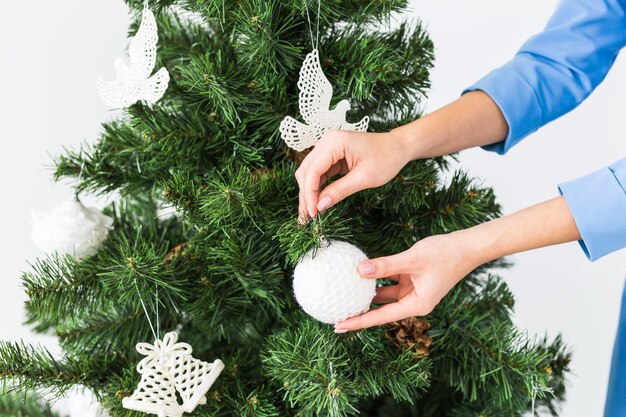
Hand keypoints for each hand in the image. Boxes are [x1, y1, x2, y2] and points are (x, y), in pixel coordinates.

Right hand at [295, 129, 410, 221]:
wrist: (398, 147)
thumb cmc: (386, 158)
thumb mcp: (364, 178)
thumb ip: (340, 191)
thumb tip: (320, 206)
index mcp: (334, 142)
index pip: (312, 170)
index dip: (309, 193)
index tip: (313, 213)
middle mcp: (326, 141)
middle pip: (306, 171)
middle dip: (305, 195)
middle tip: (307, 218)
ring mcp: (327, 147)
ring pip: (309, 173)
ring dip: (308, 193)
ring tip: (309, 214)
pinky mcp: (331, 155)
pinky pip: (318, 173)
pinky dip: (316, 188)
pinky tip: (316, 203)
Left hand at [333, 196, 581, 331]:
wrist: (469, 245)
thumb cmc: (446, 254)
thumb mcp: (412, 259)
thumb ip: (385, 265)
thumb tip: (359, 270)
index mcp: (417, 304)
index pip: (381, 316)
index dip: (358, 321)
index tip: (339, 326)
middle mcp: (414, 301)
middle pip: (380, 310)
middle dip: (359, 312)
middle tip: (334, 314)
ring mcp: (413, 290)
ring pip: (384, 295)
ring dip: (366, 294)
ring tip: (343, 295)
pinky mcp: (412, 279)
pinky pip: (389, 281)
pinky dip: (376, 278)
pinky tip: (360, 274)